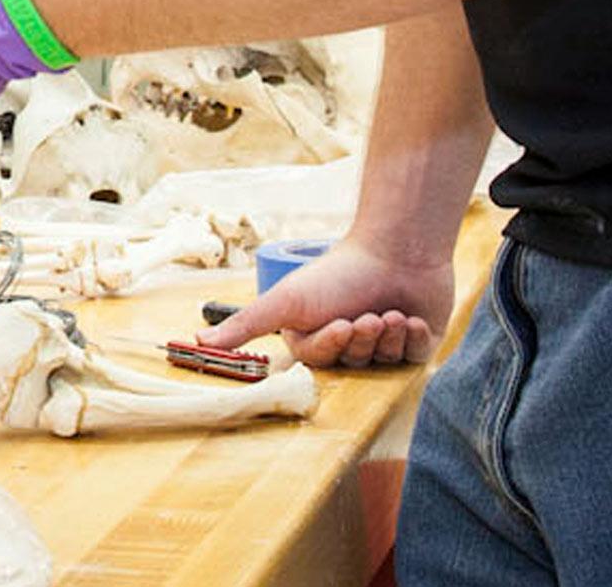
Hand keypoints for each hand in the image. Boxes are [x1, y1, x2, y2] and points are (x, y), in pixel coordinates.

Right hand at [204, 235, 454, 369]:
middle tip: (368, 316)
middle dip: (361, 341)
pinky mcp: (417, 341)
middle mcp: (349, 340)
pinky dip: (414, 338)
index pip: (320, 361)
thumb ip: (244, 326)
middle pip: (353, 363)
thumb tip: (194, 344)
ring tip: (393, 311)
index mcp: (317, 334)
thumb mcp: (285, 302)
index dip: (332, 346)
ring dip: (388, 336)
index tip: (342, 324)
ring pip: (384, 361)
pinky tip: (412, 317)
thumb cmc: (338, 272)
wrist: (395, 248)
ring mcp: (385, 342)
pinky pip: (415, 357)